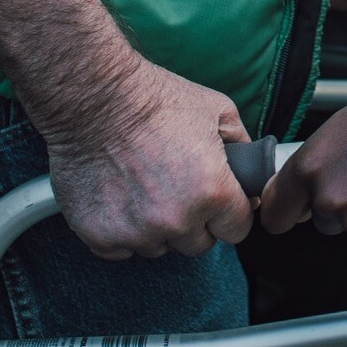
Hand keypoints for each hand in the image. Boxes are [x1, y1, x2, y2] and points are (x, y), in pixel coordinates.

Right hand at [40, 61, 254, 259]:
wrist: (93, 97)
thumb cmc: (154, 99)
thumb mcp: (218, 110)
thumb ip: (243, 148)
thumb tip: (252, 175)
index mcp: (213, 192)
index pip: (238, 229)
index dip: (230, 213)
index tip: (217, 201)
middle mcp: (177, 219)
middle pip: (199, 244)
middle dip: (194, 222)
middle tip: (177, 189)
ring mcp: (136, 232)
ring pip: (159, 247)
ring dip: (156, 227)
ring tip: (143, 188)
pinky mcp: (101, 235)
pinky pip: (120, 250)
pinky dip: (120, 230)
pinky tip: (117, 198)